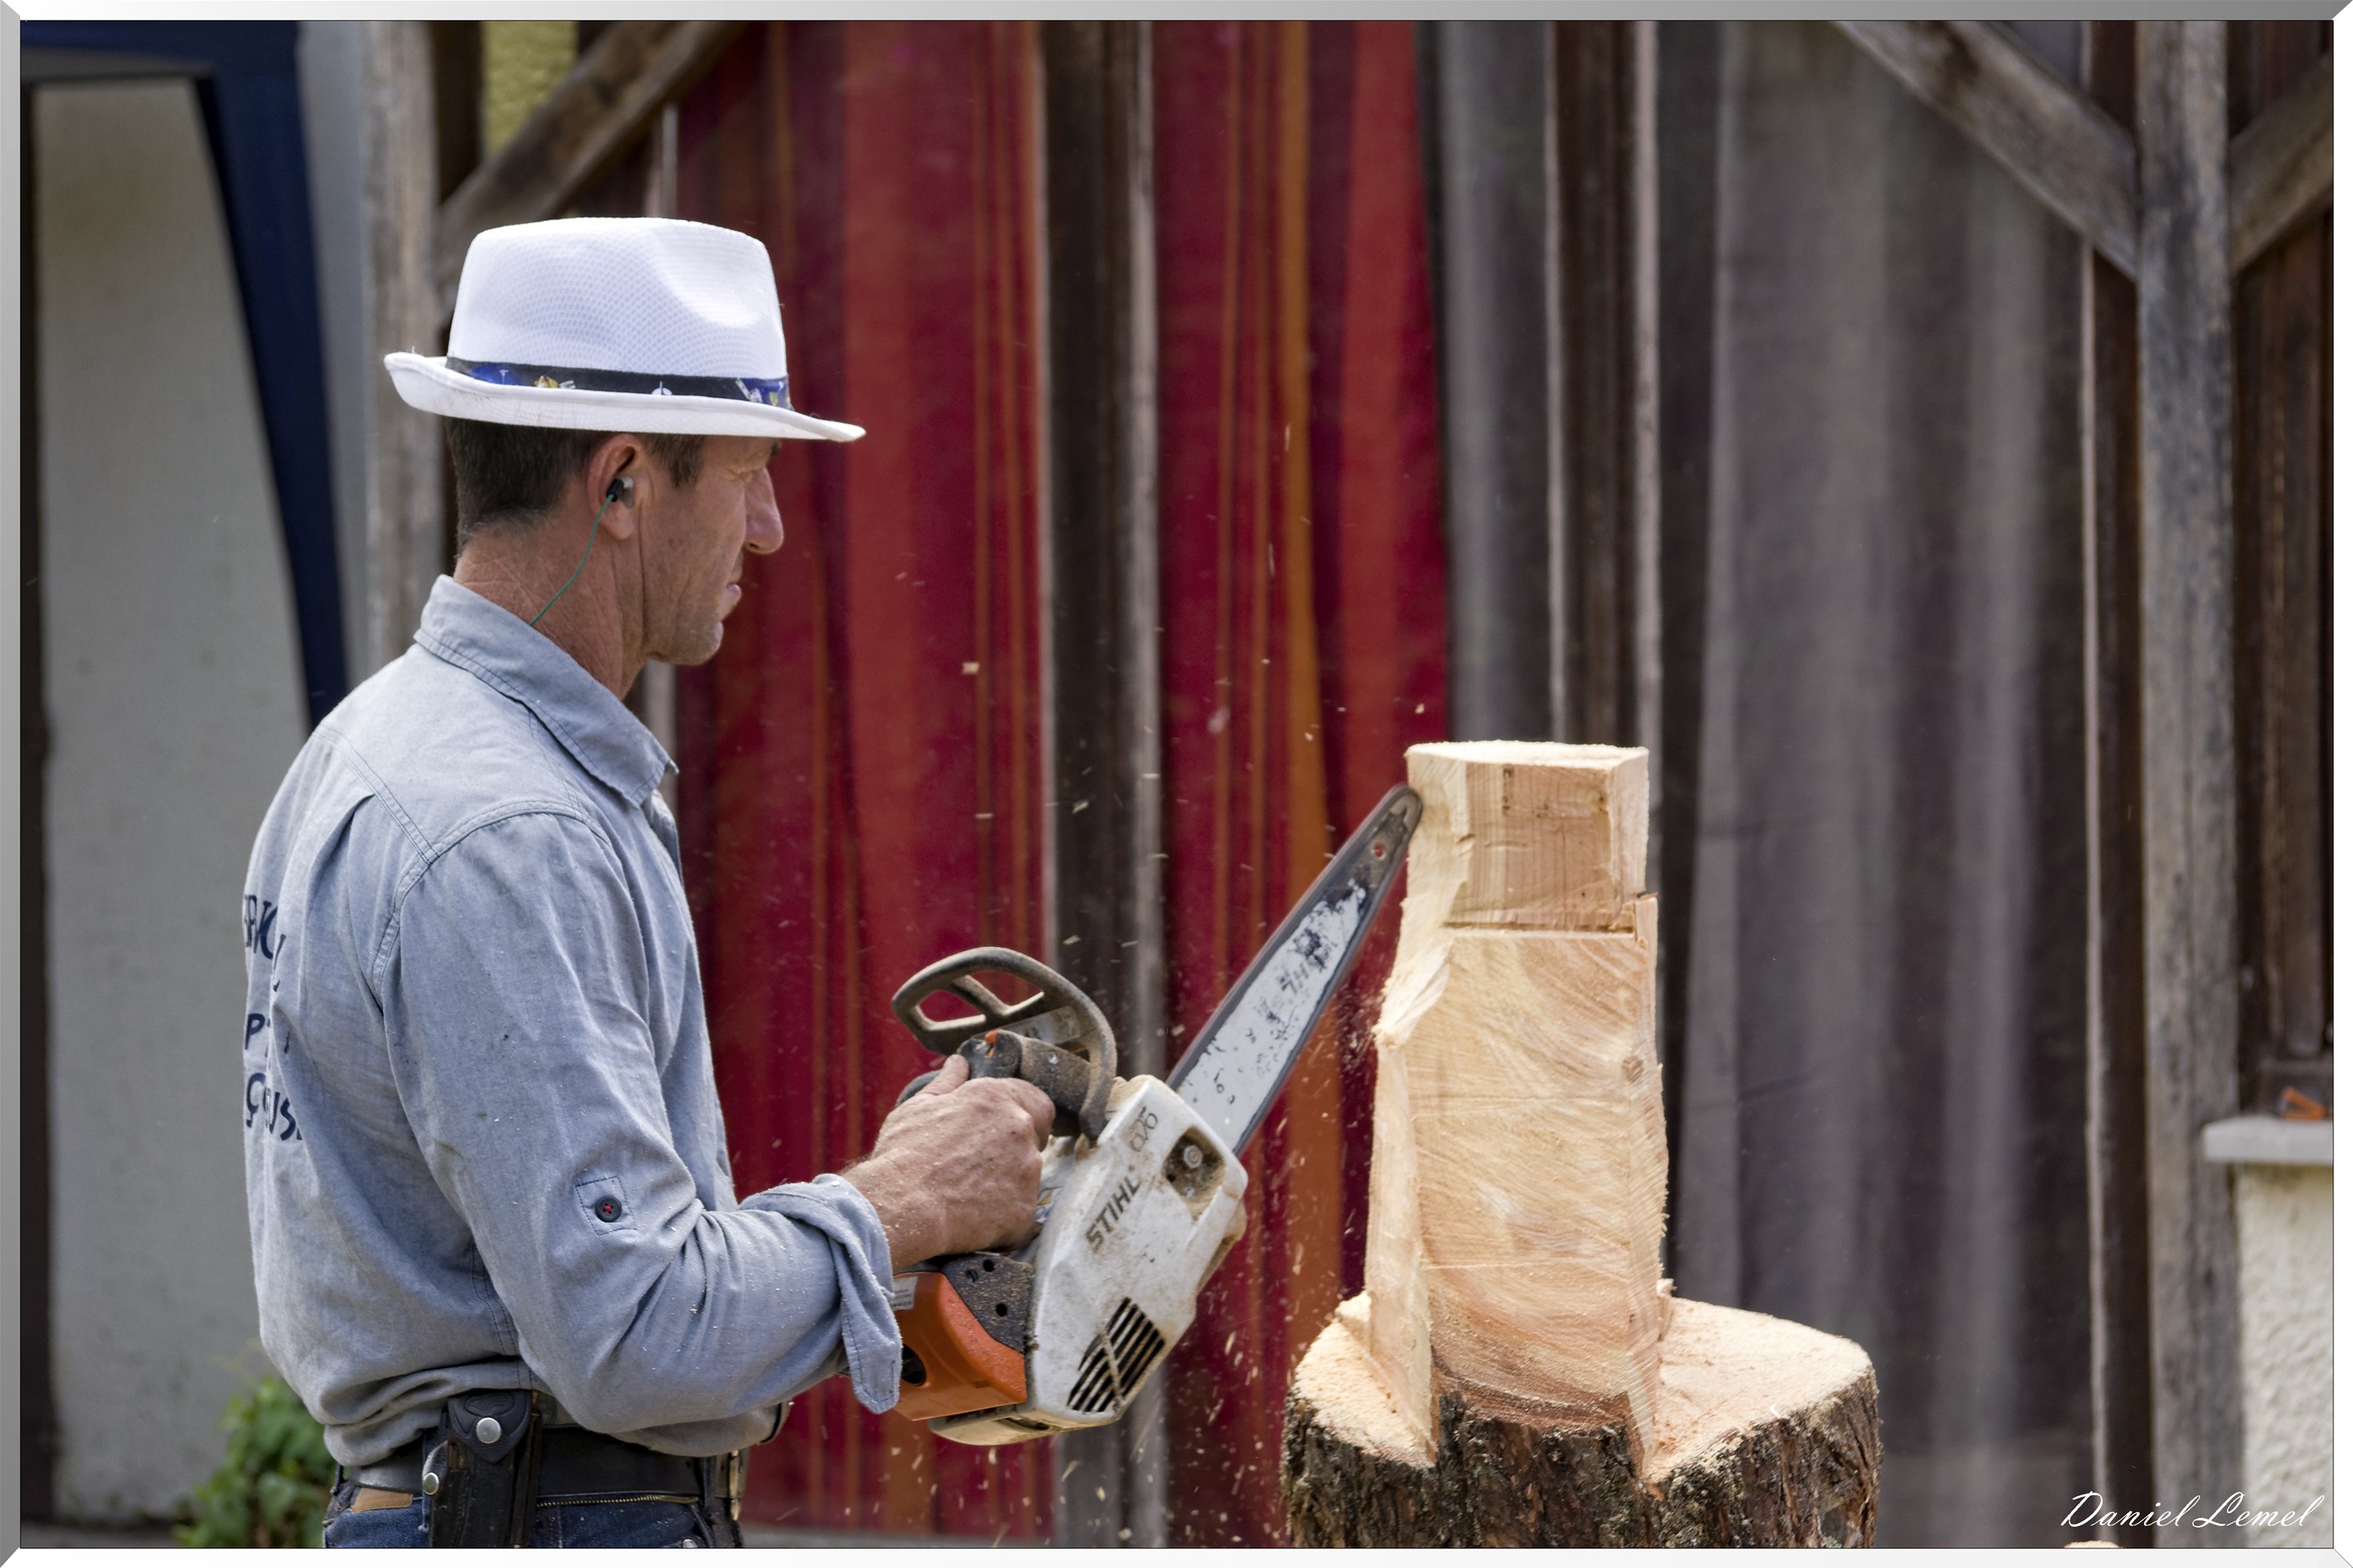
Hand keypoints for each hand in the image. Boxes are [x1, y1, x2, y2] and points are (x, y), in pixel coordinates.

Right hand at [842, 1055, 1054, 1272]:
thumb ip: (947, 1083)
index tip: (1003, 1132)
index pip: (1036, 1101)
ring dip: (1009, 1182)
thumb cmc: (902, 1156)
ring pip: (1029, 1175)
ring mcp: (1027, 1169)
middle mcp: (1019, 1127)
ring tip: (969, 1194)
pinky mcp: (1025, 1208)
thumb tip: (959, 1063)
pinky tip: (973, 1217)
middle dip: (1015, 1149)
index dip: (1024, 1115)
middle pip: (1035, 1137)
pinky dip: (1004, 1216)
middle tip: (980, 1166)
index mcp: (994, 1098)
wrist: (899, 1207)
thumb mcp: (917, 1108)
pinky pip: (1022, 1212)